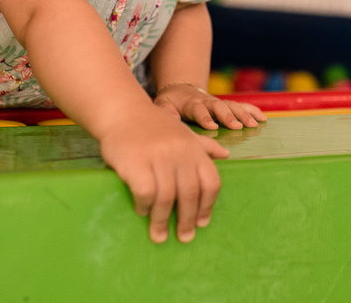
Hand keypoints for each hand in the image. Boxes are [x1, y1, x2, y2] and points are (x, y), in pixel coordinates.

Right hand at [97, 106, 229, 243]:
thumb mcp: (184, 133)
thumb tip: (226, 156)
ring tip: (159, 236)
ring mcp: (158, 157)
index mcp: (194, 149)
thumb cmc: (155, 126)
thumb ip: (204, 146)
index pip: (211, 182)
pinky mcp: (136, 162)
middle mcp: (180, 153)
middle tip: (184, 237)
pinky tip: (142, 211)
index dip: (208, 206)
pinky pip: (145, 192)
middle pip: (190, 194)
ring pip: (167, 197)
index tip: (202, 223)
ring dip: (162, 221)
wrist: (124, 111)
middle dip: (188, 220)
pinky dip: (145, 206)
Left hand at [154, 82, 266, 129]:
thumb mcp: (162, 104)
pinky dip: (252, 110)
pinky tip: (263, 119)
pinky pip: (241, 106)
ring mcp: (218, 102)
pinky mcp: (226, 104)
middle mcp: (207, 102)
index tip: (214, 127)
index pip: (199, 110)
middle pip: (219, 107)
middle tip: (238, 126)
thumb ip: (165, 111)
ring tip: (255, 124)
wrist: (180, 90)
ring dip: (244, 114)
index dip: (206, 118)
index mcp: (191, 104)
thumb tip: (170, 118)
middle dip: (229, 116)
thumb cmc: (171, 102)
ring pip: (233, 106)